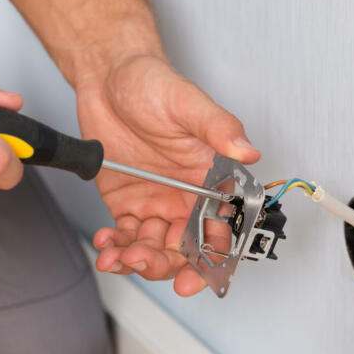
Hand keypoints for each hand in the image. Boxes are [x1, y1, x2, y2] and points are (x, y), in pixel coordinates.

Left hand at [81, 55, 259, 296]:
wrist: (107, 76)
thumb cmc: (152, 83)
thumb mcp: (187, 101)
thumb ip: (218, 128)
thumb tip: (248, 151)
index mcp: (212, 178)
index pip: (222, 227)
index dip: (213, 258)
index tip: (193, 278)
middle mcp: (188, 196)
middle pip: (187, 248)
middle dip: (166, 264)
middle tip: (142, 261)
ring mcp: (157, 202)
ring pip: (156, 249)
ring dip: (137, 260)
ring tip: (117, 256)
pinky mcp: (128, 204)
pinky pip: (126, 237)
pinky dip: (116, 247)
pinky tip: (106, 245)